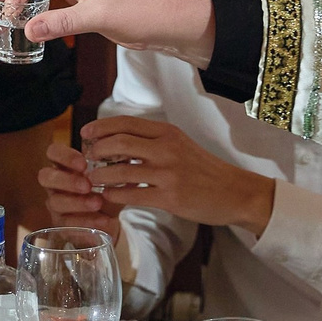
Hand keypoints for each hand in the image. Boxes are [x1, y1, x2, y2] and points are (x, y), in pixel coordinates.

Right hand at [38, 142, 119, 234]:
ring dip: (77, 202)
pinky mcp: (62, 225)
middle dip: (66, 180)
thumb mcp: (113, 175)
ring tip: (98, 203)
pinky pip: (68, 224)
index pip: (53, 152)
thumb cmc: (107, 189)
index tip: (84, 163)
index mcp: (65, 165)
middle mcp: (55, 183)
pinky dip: (87, 221)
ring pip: (55, 201)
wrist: (109, 218)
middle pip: (45, 176)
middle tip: (88, 185)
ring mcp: (56, 204)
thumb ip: (117, 163)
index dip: (64, 156)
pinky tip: (103, 220)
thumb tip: (128, 154)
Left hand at [68, 116, 275, 233]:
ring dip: (100, 176)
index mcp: (168, 132)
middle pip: (119, 142)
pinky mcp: (169, 197)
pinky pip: (132, 195)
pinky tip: (107, 197)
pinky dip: (114, 196)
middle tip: (86, 158)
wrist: (235, 192)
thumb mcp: (180, 145)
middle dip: (96, 150)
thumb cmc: (205, 169)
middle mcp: (166, 148)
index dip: (101, 127)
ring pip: (121, 170)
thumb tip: (118, 142)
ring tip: (91, 180)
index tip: (86, 133)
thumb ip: (153, 142)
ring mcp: (168, 173)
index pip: (126, 123)